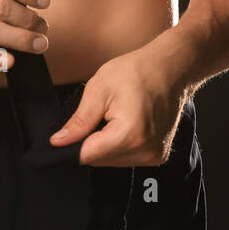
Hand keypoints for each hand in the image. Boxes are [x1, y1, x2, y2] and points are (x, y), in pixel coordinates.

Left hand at [49, 49, 187, 166]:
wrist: (170, 69)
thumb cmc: (136, 72)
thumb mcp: (99, 89)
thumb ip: (79, 121)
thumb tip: (58, 142)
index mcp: (129, 134)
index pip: (88, 156)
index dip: (70, 146)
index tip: (63, 136)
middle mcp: (144, 150)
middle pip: (98, 160)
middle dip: (89, 141)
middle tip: (98, 115)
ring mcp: (153, 155)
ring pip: (111, 160)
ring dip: (104, 144)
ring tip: (114, 116)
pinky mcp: (157, 155)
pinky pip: (126, 157)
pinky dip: (118, 144)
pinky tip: (124, 123)